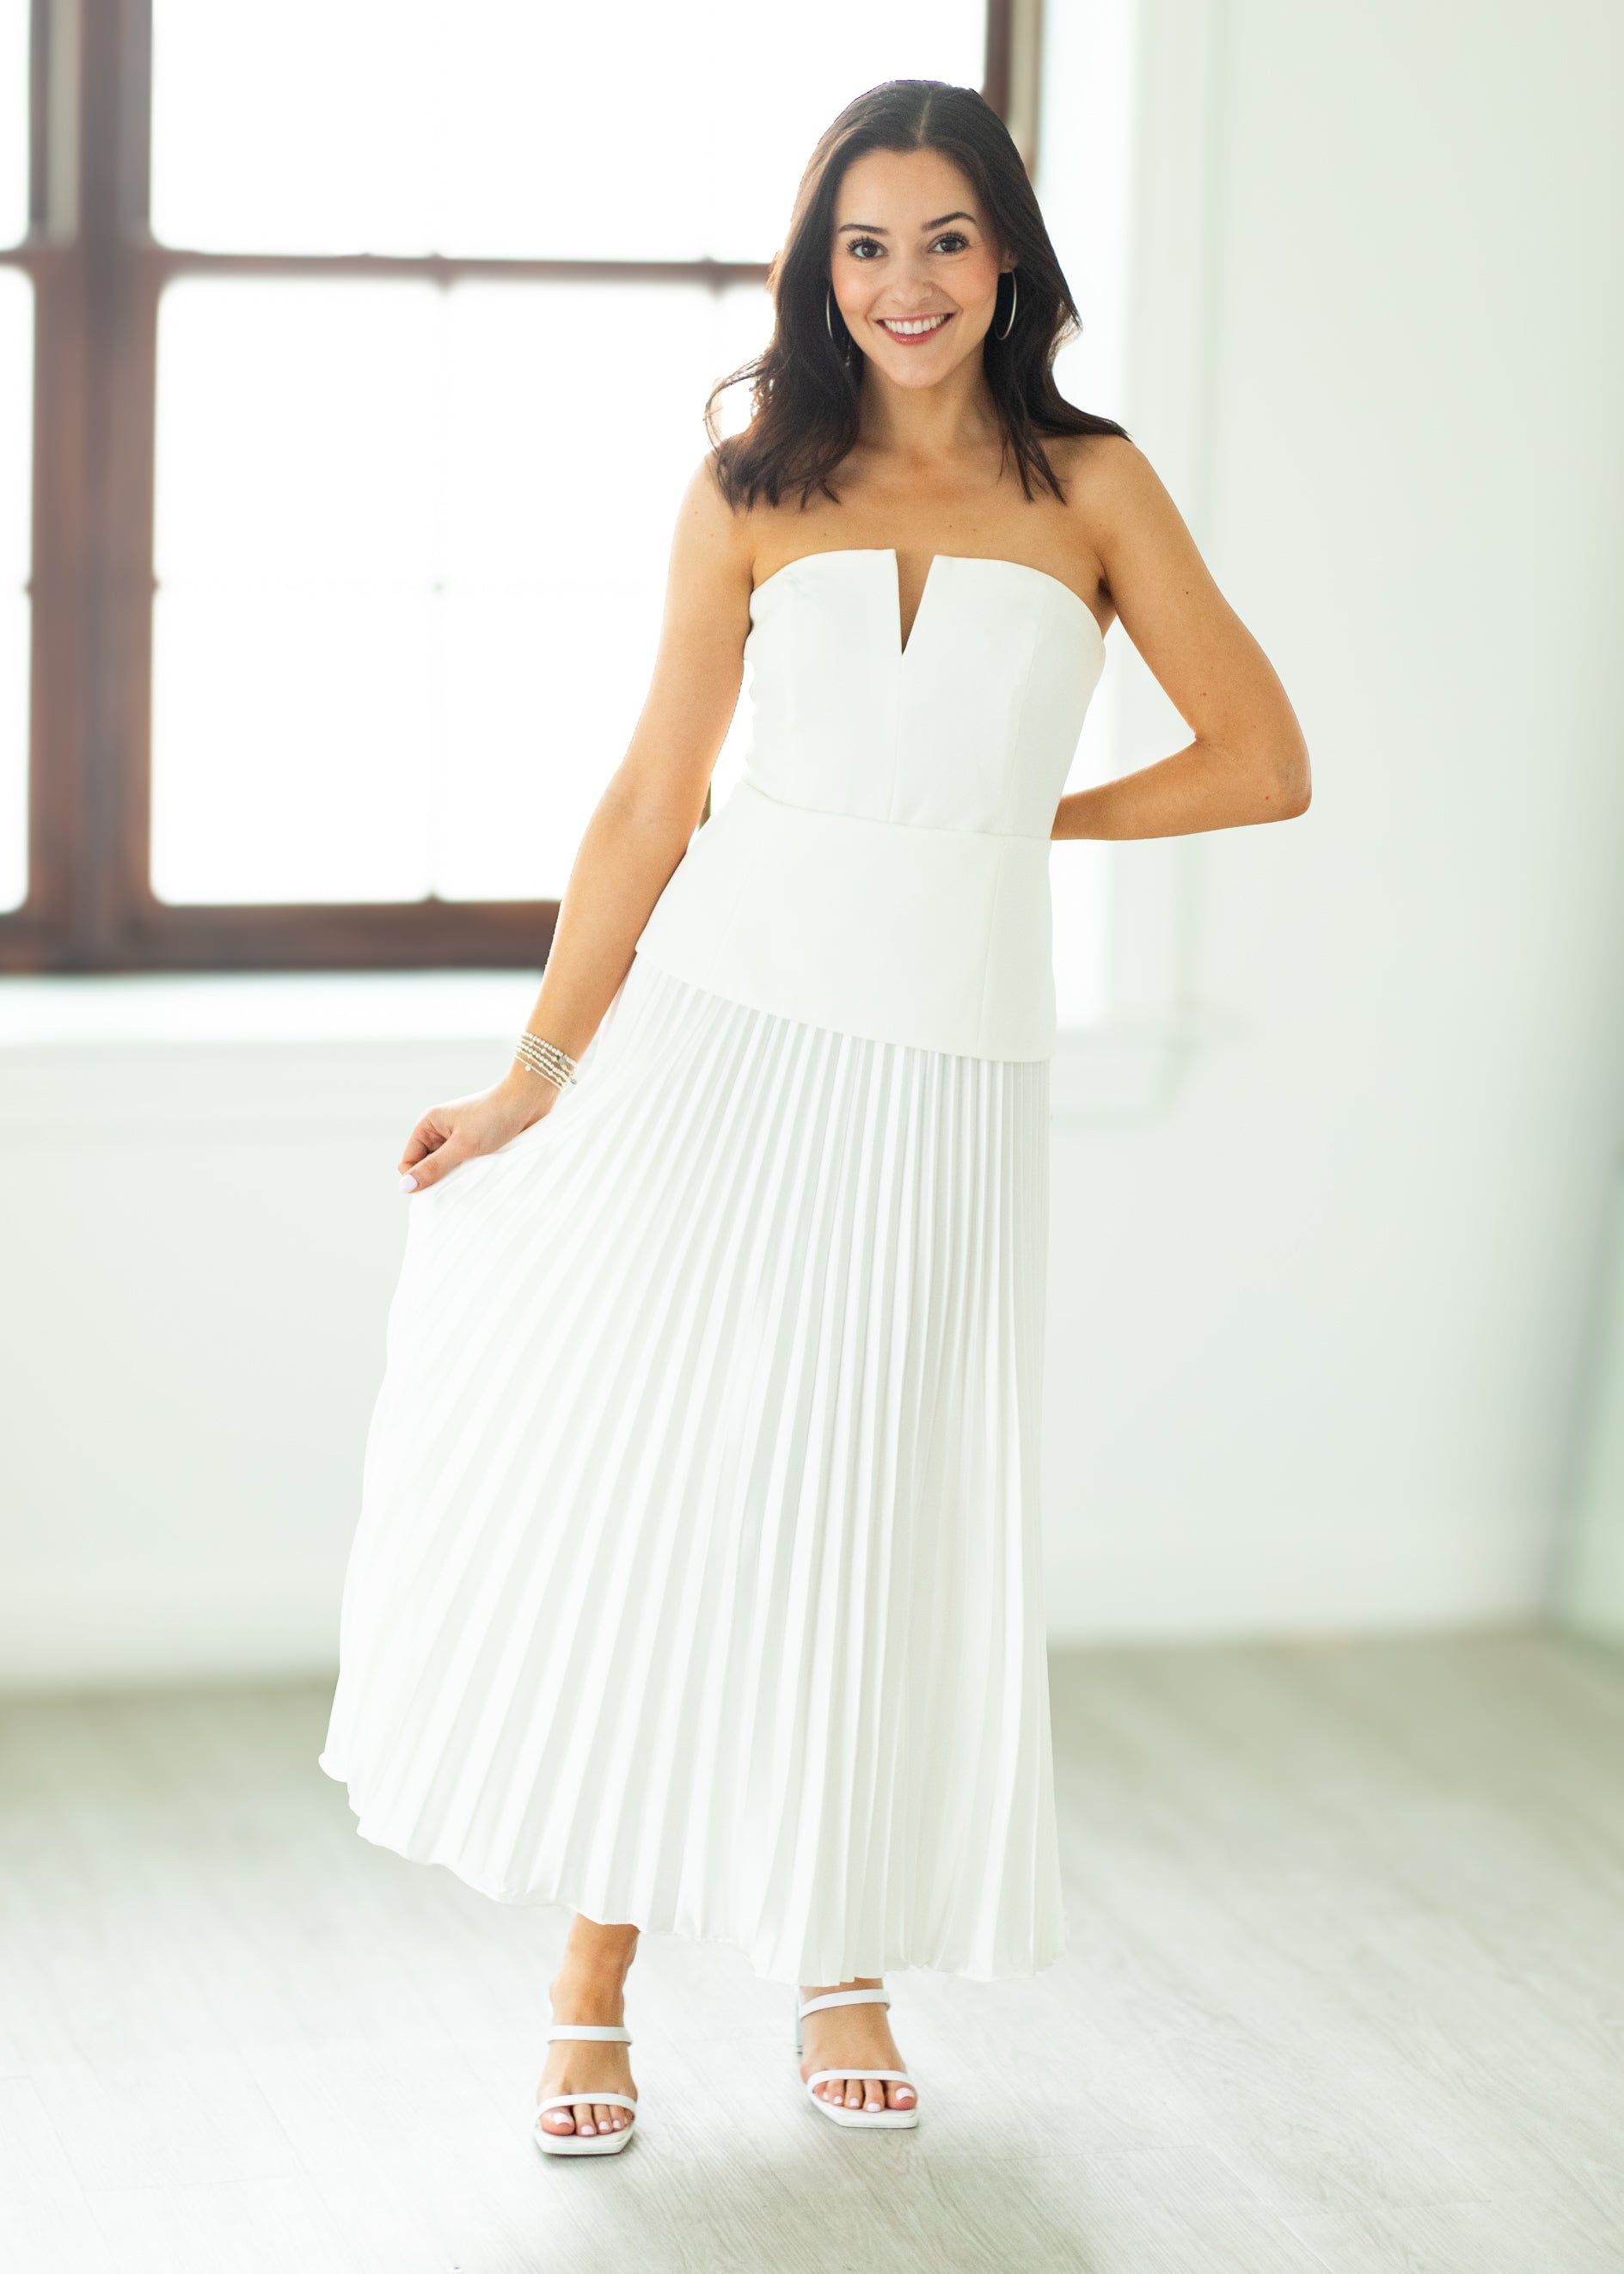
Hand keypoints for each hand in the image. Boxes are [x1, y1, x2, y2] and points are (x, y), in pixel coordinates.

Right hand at [398, 1072, 552, 1192]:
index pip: (408, 1162)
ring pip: (447, 1167)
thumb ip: (434, 1167)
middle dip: (440, 1177)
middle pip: (427, 1166)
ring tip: (475, 1171)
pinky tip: (482, 1170)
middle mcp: (439, 1130)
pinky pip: (463, 1164)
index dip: (418, 1177)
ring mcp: (457, 1136)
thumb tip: (404, 1187)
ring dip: (457, 1174)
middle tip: (461, 1177)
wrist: (528, 1100)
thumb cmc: (494, 1118)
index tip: (440, 1185)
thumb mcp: (462, 1146)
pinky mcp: (475, 1143)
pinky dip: (470, 1170)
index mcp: (428, 1124)